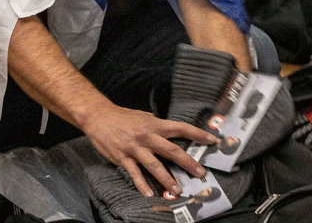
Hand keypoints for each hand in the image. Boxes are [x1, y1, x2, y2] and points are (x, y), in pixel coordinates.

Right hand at [82, 104, 217, 196]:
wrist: (99, 117)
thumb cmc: (123, 117)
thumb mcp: (145, 117)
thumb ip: (158, 126)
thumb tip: (172, 132)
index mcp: (155, 125)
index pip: (181, 128)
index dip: (197, 134)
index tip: (212, 140)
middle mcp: (148, 136)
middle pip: (172, 150)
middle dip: (188, 163)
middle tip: (200, 173)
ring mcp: (135, 149)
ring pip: (155, 166)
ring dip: (167, 179)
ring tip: (177, 190)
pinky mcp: (123, 158)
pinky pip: (134, 174)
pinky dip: (142, 185)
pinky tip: (149, 194)